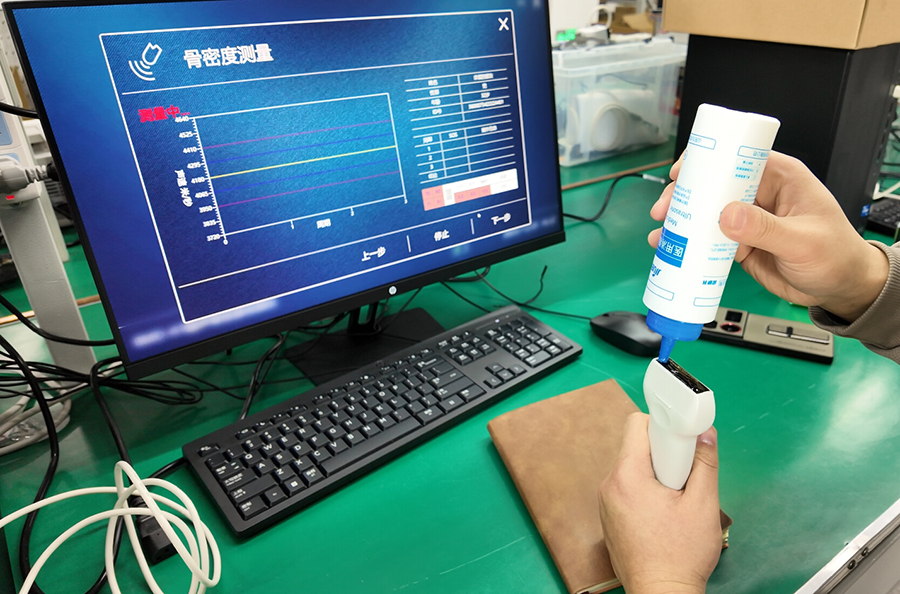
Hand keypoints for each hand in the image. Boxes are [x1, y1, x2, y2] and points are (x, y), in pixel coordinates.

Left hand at [599, 413, 720, 593]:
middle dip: (663, 455)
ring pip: (633, 469)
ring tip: (675, 501)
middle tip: (684, 477)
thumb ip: (704, 463)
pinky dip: (645, 492)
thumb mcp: (703, 504)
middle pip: (635, 447)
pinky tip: (663, 514)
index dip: (663, 426)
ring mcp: (606, 502)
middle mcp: (609, 485)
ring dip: (655, 475)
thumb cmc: (680, 555)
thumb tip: (705, 433)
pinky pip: (627, 489)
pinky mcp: (610, 517)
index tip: (681, 440)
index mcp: (627, 476)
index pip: (636, 424)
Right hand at [648, 152, 888, 321]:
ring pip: (706, 213)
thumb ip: (765, 228)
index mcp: (780, 177)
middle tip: (664, 212)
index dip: (706, 161)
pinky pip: (708, 240)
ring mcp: (747, 219)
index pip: (737, 158)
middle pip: (713, 185)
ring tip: (661, 233)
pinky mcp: (740, 244)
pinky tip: (672, 249)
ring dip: (682, 221)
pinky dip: (689, 244)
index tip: (681, 174)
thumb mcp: (802, 240)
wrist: (841, 290)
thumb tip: (727, 215)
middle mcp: (759, 194)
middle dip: (683, 196)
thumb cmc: (837, 256)